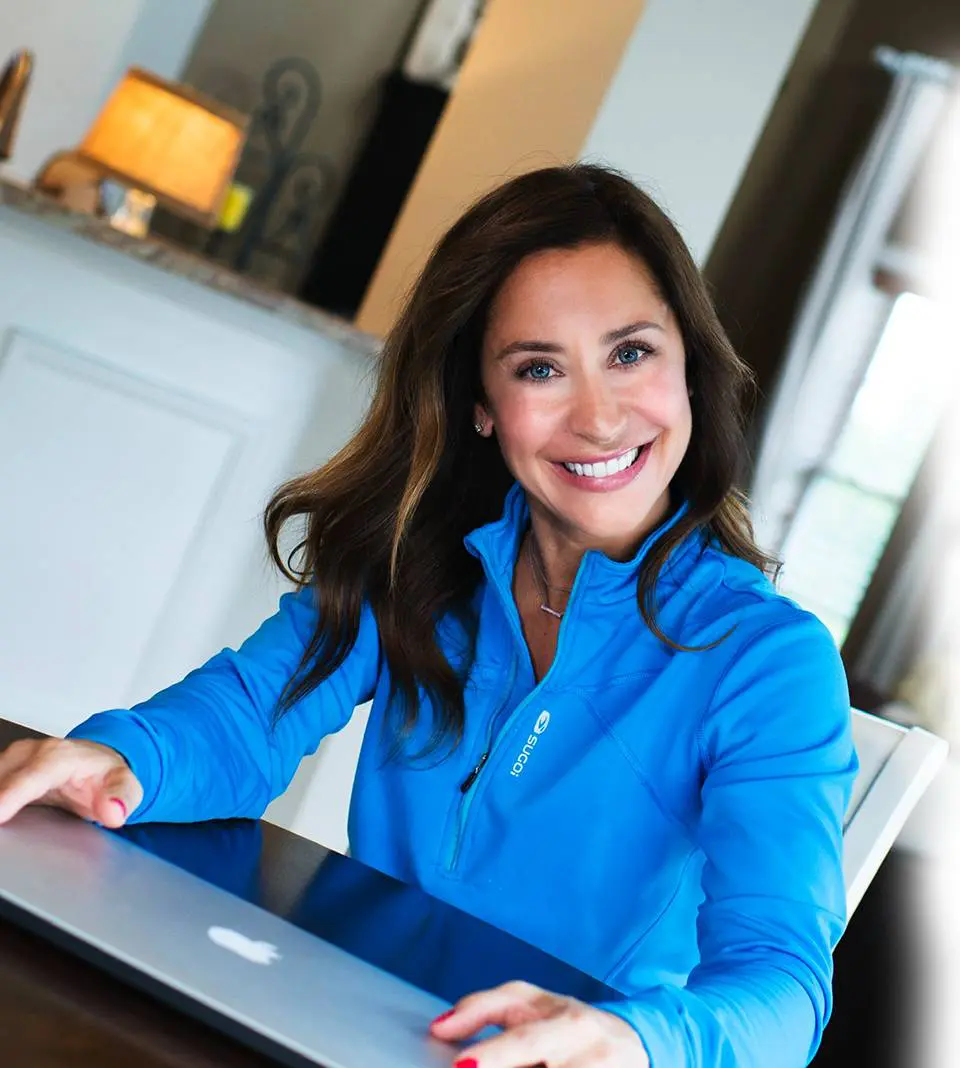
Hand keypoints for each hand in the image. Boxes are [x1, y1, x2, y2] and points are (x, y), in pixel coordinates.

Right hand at [0, 737, 142, 826]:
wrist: (96, 762)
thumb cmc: (105, 775)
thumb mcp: (126, 785)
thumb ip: (121, 798)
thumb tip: (114, 812)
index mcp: (59, 757)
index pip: (31, 777)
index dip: (11, 796)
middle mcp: (31, 753)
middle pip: (2, 780)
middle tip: (5, 835)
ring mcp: (13, 760)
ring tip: (4, 832)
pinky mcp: (3, 769)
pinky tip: (3, 822)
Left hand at [429, 980, 649, 1067]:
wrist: (634, 1041)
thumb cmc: (568, 1024)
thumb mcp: (530, 1004)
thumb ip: (483, 1008)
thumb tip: (439, 1028)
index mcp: (566, 1019)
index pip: (524, 1039)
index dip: (493, 1054)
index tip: (462, 1065)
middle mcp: (588, 1046)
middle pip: (542, 1059)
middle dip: (505, 1067)